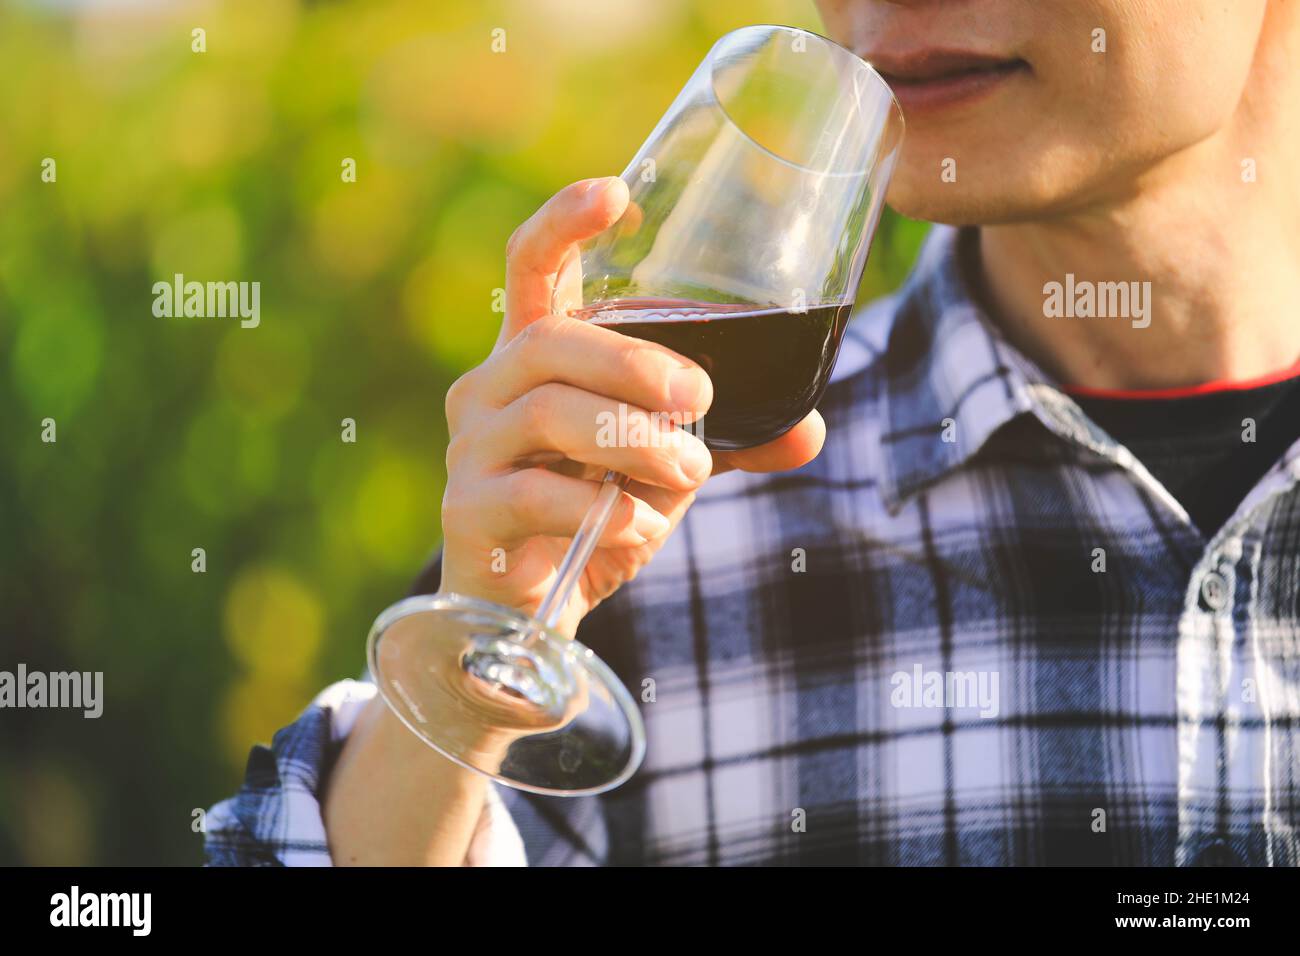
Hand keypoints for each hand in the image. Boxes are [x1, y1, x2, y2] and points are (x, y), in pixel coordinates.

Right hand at [438, 177, 825, 634]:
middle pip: (553, 340)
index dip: (565, 222)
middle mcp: (489, 388)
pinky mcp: (469, 511)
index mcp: (534, 357)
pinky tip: (640, 523)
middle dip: (636, 363)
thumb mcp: (665, 467)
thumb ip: (727, 443)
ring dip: (635, 439)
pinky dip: (606, 508)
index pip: (533, 267)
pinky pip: (539, 493)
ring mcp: (471, 448)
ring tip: (690, 470)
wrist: (534, 607)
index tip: (617, 191)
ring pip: (549, 411)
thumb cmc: (594, 511)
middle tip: (700, 399)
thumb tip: (810, 431)